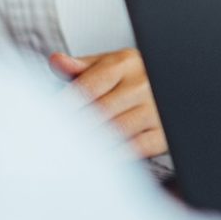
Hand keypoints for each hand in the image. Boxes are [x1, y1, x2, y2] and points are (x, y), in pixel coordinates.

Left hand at [49, 48, 165, 159]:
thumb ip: (79, 66)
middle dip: (76, 127)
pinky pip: (138, 147)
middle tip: (57, 139)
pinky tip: (101, 158)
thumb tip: (57, 61)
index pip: (89, 87)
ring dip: (94, 142)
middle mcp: (144, 83)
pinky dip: (116, 154)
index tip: (49, 119)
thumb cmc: (132, 78)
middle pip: (101, 110)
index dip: (66, 105)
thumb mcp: (107, 65)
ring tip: (74, 150)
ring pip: (118, 130)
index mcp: (126, 62)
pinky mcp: (164, 131)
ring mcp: (157, 108)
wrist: (171, 84)